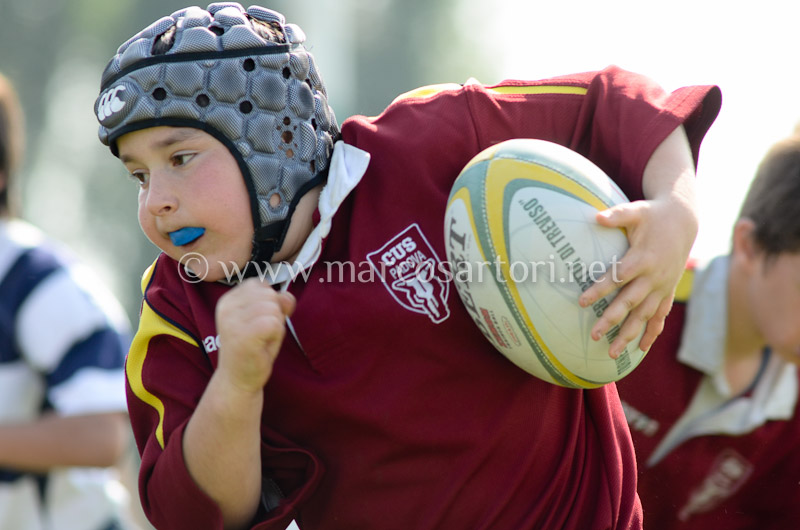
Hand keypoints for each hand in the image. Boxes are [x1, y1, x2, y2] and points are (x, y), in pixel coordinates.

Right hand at [214, 278, 295, 393]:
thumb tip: (287, 296)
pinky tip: (263, 346)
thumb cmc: (254, 348)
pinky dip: (276, 335)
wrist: (238, 380)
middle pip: (270, 294)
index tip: (256, 323)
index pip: (261, 285)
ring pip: (273, 309)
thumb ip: (278, 302)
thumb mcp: (267, 318)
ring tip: (262, 341)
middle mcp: (227, 307)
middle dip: (274, 315)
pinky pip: (274, 323)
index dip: (269, 303)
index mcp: (228, 299)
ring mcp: (233, 321)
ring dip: (276, 327)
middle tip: (261, 335)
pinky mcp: (243, 335)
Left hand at [578, 195, 696, 357]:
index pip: (618, 277)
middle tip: (593, 336)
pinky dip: (652, 332)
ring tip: (612, 353)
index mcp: (643, 258)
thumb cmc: (654, 216)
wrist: (684, 222)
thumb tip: (595, 216)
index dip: (600, 289)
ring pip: (645, 315)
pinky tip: (641, 349)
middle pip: (630, 302)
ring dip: (630, 334)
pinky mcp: (667, 291)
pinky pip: (660, 316)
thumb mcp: (637, 211)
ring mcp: (663, 287)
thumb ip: (617, 215)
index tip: (581, 301)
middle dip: (612, 320)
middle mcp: (655, 276)